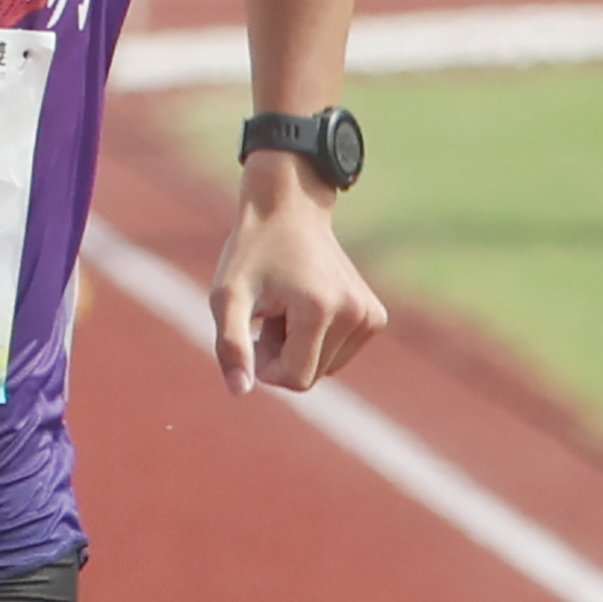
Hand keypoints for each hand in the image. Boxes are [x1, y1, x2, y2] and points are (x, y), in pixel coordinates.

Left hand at [211, 175, 387, 396]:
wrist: (289, 211)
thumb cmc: (252, 253)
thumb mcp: (227, 297)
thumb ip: (230, 345)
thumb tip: (239, 390)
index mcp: (320, 309)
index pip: (295, 379)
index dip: (264, 365)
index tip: (252, 333)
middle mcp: (354, 313)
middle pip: (311, 375)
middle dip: (282, 355)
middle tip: (270, 313)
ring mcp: (369, 315)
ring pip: (325, 368)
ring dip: (298, 348)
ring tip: (287, 307)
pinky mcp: (375, 316)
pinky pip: (339, 355)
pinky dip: (317, 340)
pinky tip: (306, 305)